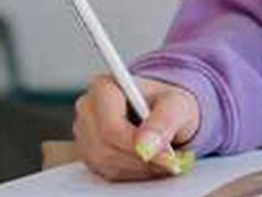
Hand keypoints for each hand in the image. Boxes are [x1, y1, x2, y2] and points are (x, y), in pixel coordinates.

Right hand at [72, 73, 201, 181]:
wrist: (163, 110)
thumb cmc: (167, 102)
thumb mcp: (177, 104)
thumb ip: (164, 121)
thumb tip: (146, 146)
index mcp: (104, 88)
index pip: (110, 127)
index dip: (136, 147)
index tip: (165, 156)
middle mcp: (88, 109)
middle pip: (105, 148)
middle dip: (140, 160)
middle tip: (170, 161)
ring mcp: (85, 132)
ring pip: (104, 163)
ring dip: (138, 168)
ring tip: (162, 160)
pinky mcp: (88, 152)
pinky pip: (105, 171)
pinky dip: (131, 172)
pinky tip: (148, 163)